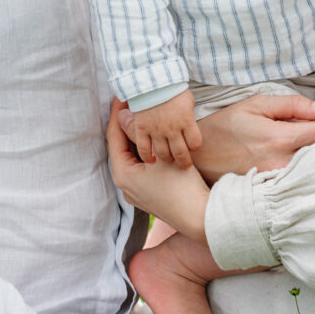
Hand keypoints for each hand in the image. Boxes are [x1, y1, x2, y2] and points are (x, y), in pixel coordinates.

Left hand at [107, 99, 209, 243]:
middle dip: (128, 126)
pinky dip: (147, 153)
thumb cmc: (181, 186)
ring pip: (133, 158)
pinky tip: (156, 141)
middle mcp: (125, 185)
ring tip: (145, 119)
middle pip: (122, 148)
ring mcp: (137, 192)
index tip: (122, 96)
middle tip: (133, 104)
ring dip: (139, 139)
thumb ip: (138, 133)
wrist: (201, 217)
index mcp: (122, 175)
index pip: (114, 137)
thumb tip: (125, 115)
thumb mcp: (161, 155)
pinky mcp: (149, 196)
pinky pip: (142, 168)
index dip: (118, 114)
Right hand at [116, 94, 314, 182]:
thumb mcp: (253, 105)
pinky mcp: (270, 193)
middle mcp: (282, 163)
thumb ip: (290, 106)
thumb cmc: (223, 128)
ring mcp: (276, 182)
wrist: (195, 159)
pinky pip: (299, 183)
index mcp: (280, 137)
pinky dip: (314, 176)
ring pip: (314, 170)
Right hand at [132, 90, 202, 168]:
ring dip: (167, 159)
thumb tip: (190, 125)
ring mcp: (156, 131)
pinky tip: (151, 160)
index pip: (195, 143)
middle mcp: (172, 129)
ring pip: (163, 154)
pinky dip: (148, 157)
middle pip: (181, 153)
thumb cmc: (171, 87)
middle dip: (184, 161)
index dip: (194, 146)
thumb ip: (188, 116)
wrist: (151, 79)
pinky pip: (144, 149)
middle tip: (184, 165)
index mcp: (186, 121)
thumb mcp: (188, 100)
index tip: (191, 146)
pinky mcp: (142, 129)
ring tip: (168, 160)